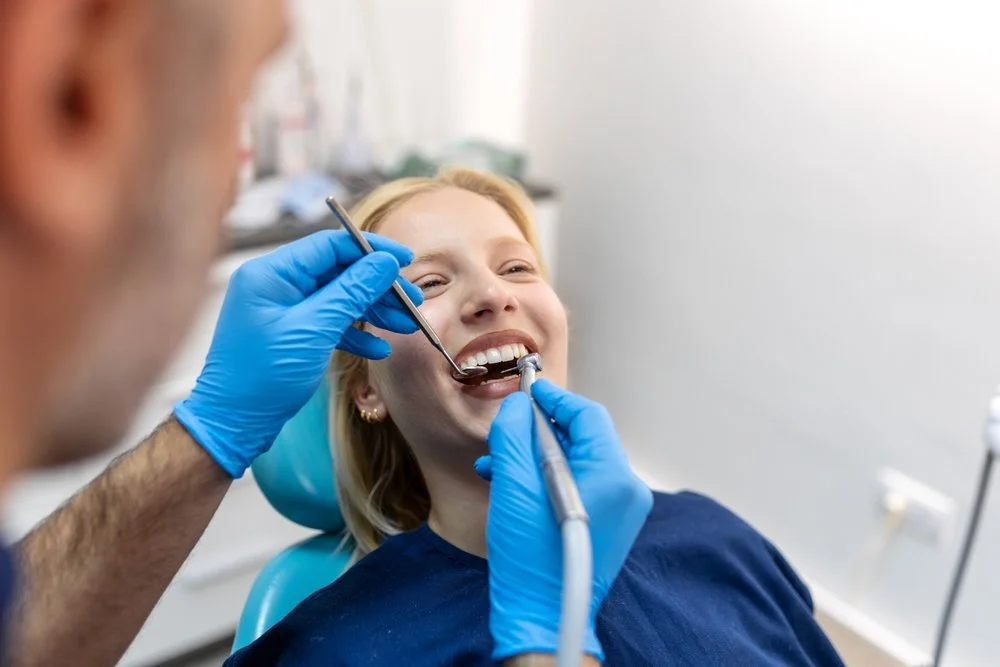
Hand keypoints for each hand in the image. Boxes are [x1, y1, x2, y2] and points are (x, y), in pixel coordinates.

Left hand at [173, 230, 422, 477]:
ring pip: (338, 298)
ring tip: (405, 325)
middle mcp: (275, 284)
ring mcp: (282, 309)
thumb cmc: (262, 377)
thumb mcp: (314, 330)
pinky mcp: (289, 332)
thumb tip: (383, 264)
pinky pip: (328, 322)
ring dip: (373, 311)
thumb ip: (351, 292)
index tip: (404, 260)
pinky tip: (378, 348)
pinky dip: (354, 332)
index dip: (371, 250)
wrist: (233, 422)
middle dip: (378, 286)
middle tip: (412, 301)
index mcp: (272, 273)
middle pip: (338, 271)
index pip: (330, 245)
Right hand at [480, 380, 652, 661]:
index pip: (588, 416)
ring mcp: (619, 510)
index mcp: (612, 476)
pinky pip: (577, 485)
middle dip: (538, 431)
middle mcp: (625, 490)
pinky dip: (546, 478)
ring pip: (576, 462)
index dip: (555, 399)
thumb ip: (514, 435)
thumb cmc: (529, 557)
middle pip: (582, 439)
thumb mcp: (513, 485)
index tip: (528, 390)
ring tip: (496, 462)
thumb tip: (518, 407)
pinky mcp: (606, 525)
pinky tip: (510, 482)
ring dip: (535, 456)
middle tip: (506, 430)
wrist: (540, 616)